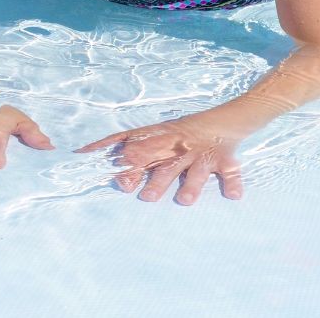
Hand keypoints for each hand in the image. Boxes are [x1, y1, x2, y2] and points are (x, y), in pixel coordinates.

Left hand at [79, 116, 243, 204]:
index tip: (117, 173)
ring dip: (191, 186)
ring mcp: (203, 156)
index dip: (130, 162)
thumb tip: (87, 153)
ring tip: (184, 200)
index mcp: (161, 142)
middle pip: (166, 165)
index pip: (141, 149)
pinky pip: (230, 173)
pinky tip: (232, 196)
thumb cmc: (181, 133)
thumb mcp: (155, 135)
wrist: (224, 119)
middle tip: (146, 197)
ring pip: (195, 172)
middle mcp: (180, 149)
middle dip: (156, 179)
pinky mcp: (225, 161)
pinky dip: (232, 184)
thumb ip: (129, 149)